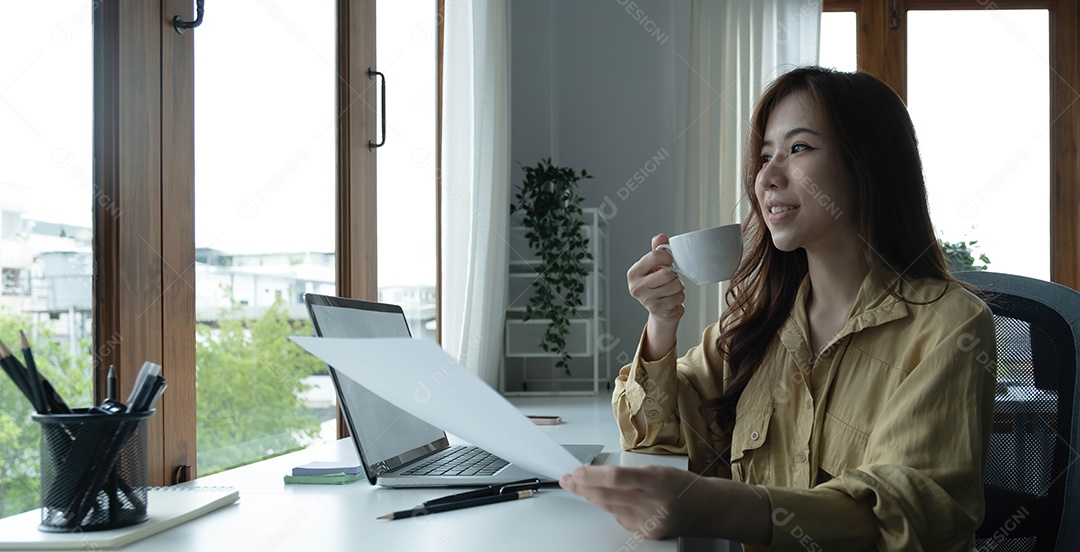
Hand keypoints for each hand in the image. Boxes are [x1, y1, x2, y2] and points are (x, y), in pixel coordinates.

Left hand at [559, 465, 772, 543]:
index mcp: (656, 481)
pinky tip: (606, 501)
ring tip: (578, 486)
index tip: (575, 471)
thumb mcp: (657, 470)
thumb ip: (628, 475)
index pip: (616, 478)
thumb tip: (595, 476)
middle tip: (567, 479)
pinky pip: (621, 519)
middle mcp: (654, 503)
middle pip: (608, 496)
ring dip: (592, 497)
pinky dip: (611, 509)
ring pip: (610, 509)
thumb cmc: (683, 485)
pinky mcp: (649, 534)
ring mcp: (650, 522)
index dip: (591, 476)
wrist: (708, 509)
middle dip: (583, 487)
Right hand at [627, 234, 685, 323]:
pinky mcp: (658, 310)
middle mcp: (636, 287)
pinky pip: (679, 297)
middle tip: (669, 278)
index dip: (667, 257)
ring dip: (678, 286)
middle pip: (667, 274)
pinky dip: (679, 297)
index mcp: (633, 273)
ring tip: (671, 289)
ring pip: (675, 285)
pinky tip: (672, 298)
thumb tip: (660, 237)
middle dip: (673, 275)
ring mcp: (646, 300)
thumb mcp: (655, 266)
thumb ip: (658, 250)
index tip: (668, 262)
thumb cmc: (657, 285)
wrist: (659, 310)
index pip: (655, 257)